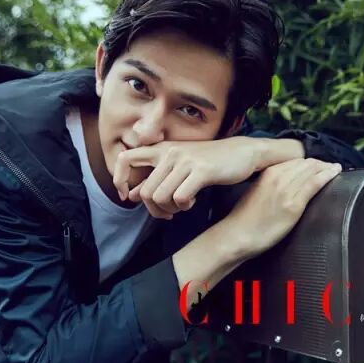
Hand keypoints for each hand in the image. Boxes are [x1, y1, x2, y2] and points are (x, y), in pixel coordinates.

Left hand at [113, 137, 261, 218]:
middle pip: (145, 192)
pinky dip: (184, 206)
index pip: (124, 159)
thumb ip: (156, 178)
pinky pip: (180, 198)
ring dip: (171, 209)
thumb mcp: (179, 165)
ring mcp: (185, 161)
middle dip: (155, 210)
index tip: (129, 197)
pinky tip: (193, 200)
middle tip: (168, 213)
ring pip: (161, 197)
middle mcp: (169, 152)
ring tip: (183, 205)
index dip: (120, 180)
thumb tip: (131, 196)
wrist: (243, 153)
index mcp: (161, 149)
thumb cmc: (210, 162)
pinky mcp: (201, 171)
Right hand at [220, 158, 341, 260]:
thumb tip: (287, 182)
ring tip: (335, 168)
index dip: (309, 162)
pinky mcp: (293, 205)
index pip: (295, 161)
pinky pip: (314, 184)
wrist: (238, 235)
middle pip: (305, 164)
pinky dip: (327, 176)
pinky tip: (335, 173)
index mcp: (268, 173)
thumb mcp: (256, 191)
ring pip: (312, 171)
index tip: (318, 164)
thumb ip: (271, 183)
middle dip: (320, 163)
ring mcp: (286, 190)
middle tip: (330, 166)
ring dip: (326, 168)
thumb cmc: (244, 218)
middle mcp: (278, 177)